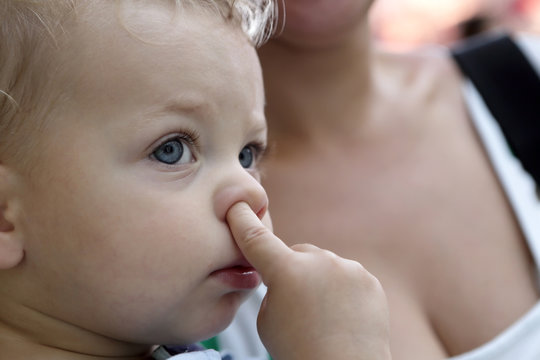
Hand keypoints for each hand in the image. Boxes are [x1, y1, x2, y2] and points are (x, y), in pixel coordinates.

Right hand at [227, 202, 390, 359]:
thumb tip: (285, 281)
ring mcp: (348, 268)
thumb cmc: (301, 352)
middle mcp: (319, 261)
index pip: (257, 239)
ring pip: (324, 266)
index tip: (238, 206)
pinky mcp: (368, 280)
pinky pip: (347, 277)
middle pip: (296, 254)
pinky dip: (342, 291)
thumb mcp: (267, 321)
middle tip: (296, 303)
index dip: (244, 222)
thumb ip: (271, 290)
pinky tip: (342, 316)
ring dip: (319, 281)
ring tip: (323, 316)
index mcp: (286, 271)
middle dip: (292, 270)